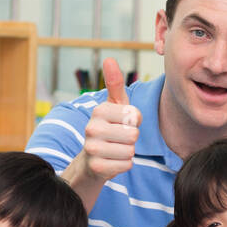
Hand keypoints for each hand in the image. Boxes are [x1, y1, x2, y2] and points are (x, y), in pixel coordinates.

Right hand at [78, 57, 140, 183]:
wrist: (90, 160)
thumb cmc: (108, 128)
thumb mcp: (113, 106)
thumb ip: (115, 84)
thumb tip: (109, 59)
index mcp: (99, 110)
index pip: (135, 116)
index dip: (135, 122)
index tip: (123, 124)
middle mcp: (91, 127)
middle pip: (133, 134)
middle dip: (131, 139)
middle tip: (118, 139)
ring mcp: (92, 148)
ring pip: (130, 151)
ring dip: (127, 153)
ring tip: (115, 149)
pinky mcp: (96, 167)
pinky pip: (126, 165)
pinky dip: (123, 165)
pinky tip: (112, 161)